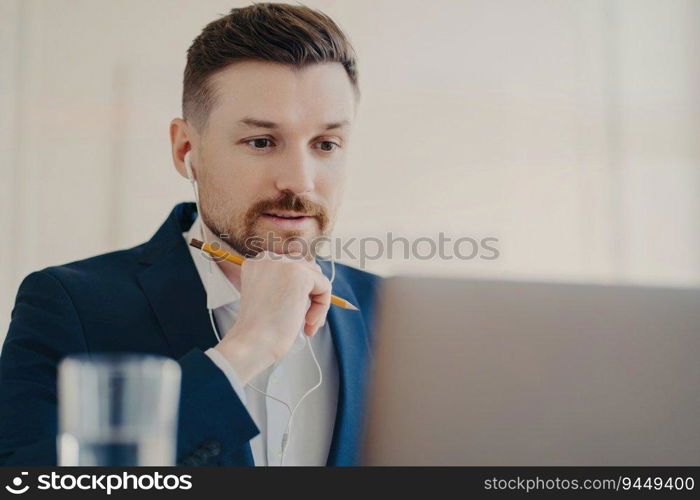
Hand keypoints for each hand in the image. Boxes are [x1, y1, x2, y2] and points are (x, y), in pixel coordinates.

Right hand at [213, 243, 330, 383]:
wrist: (253, 342)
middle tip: (306, 321)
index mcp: (257, 263)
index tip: (294, 311)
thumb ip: (286, 283)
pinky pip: (324, 285)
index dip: (299, 289)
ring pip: (316, 276)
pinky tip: (309, 322)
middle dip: (310, 295)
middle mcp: (267, 258)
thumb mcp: (270, 298)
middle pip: (305, 268)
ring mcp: (283, 263)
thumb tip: (315, 280)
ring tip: (308, 323)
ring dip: (317, 302)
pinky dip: (322, 306)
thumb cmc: (261, 329)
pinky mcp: (300, 273)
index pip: (290, 265)